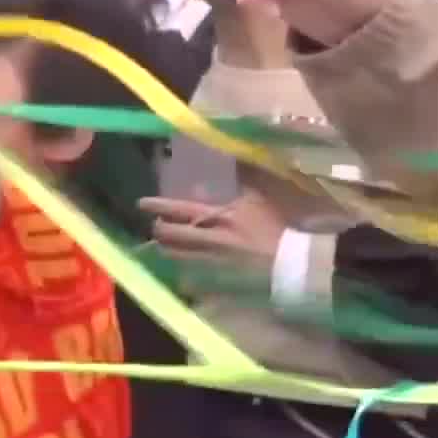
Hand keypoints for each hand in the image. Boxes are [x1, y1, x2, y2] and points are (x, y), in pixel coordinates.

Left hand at [140, 191, 287, 277]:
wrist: (296, 263)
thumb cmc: (279, 227)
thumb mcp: (260, 198)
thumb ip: (245, 178)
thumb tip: (237, 154)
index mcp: (219, 218)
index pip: (180, 210)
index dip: (159, 207)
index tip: (141, 203)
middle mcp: (210, 241)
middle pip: (172, 237)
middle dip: (159, 231)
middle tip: (154, 227)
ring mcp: (213, 264)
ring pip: (179, 258)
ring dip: (168, 251)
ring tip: (162, 247)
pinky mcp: (220, 284)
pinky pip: (193, 280)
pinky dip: (185, 275)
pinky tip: (181, 274)